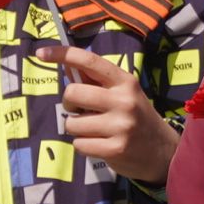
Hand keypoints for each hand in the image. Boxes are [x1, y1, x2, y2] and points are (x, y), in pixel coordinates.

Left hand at [38, 45, 178, 182]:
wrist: (163, 150)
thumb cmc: (136, 117)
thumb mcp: (123, 93)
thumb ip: (96, 81)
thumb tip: (66, 65)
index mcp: (124, 81)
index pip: (89, 61)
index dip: (63, 54)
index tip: (41, 53)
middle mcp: (124, 100)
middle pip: (72, 93)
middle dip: (69, 104)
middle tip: (81, 110)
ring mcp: (120, 126)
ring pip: (72, 124)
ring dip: (77, 129)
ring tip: (96, 130)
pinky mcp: (115, 149)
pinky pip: (79, 144)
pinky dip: (84, 145)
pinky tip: (100, 144)